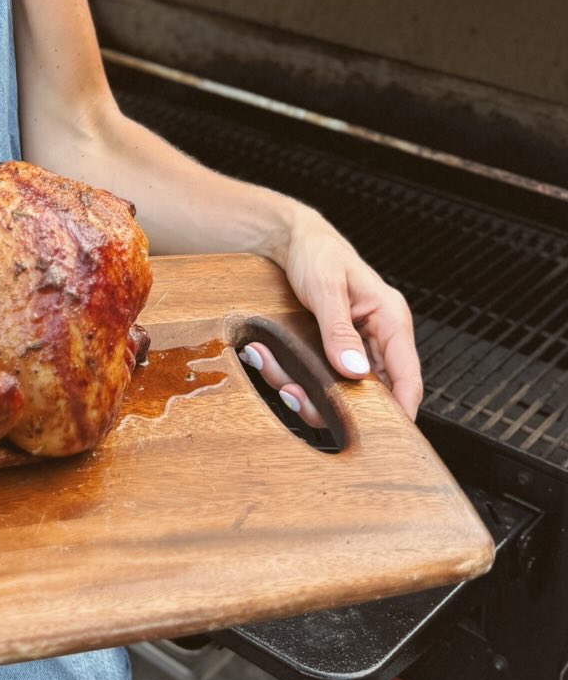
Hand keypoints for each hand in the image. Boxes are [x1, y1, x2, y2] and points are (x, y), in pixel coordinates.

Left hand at [239, 208, 422, 430]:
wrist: (291, 239)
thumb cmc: (316, 252)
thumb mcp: (325, 287)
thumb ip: (339, 330)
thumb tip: (355, 372)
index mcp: (390, 319)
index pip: (409, 377)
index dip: (402, 412)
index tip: (386, 439)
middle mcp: (379, 337)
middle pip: (374, 393)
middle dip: (338, 405)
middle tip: (300, 400)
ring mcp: (357, 346)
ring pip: (343, 390)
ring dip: (309, 392)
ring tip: (279, 378)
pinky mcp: (335, 350)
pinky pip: (322, 377)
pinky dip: (297, 378)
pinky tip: (271, 363)